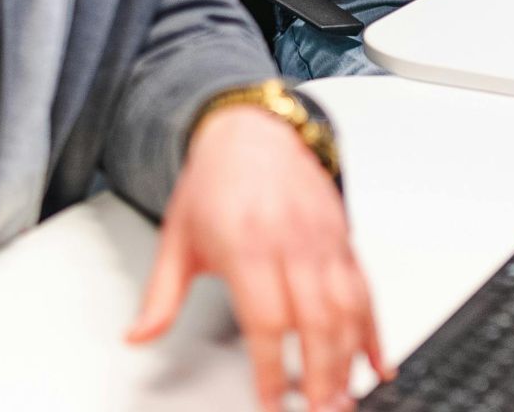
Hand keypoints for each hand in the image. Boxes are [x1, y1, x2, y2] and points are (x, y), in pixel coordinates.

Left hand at [128, 106, 390, 411]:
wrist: (252, 130)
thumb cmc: (214, 182)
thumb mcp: (177, 238)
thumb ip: (160, 296)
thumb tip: (137, 336)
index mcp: (247, 244)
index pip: (267, 318)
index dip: (271, 366)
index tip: (270, 400)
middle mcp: (291, 242)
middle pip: (317, 319)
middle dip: (323, 374)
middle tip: (321, 411)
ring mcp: (323, 240)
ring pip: (348, 308)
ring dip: (351, 359)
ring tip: (345, 398)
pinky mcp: (343, 239)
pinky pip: (366, 290)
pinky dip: (374, 330)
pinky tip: (377, 362)